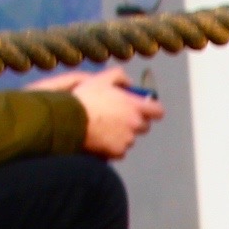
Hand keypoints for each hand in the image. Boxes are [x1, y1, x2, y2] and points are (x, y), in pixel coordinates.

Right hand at [46, 65, 160, 159]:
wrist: (71, 121)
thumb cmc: (86, 98)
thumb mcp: (102, 79)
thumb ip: (119, 76)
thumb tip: (129, 82)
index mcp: (135, 107)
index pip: (158, 111)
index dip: (153, 109)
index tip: (146, 108)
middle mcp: (135, 125)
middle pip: (144, 126)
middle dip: (135, 122)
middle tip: (120, 117)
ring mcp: (128, 140)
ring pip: (131, 138)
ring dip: (123, 134)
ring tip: (105, 128)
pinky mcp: (118, 152)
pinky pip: (121, 150)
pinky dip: (114, 146)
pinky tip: (101, 139)